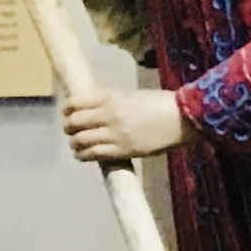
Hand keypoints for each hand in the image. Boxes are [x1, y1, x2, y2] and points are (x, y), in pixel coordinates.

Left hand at [59, 87, 185, 163]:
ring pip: (79, 140)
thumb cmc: (161, 104)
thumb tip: (91, 104)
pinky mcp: (122, 151)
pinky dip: (83, 155)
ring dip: (75, 143)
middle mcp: (109, 115)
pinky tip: (84, 154)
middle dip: (69, 127)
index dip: (67, 109)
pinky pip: (92, 155)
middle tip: (72, 130)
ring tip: (78, 144)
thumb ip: (110, 100)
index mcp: (111, 98)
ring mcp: (115, 134)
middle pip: (74, 123)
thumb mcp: (132, 95)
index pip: (75, 103)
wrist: (184, 119)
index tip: (68, 113)